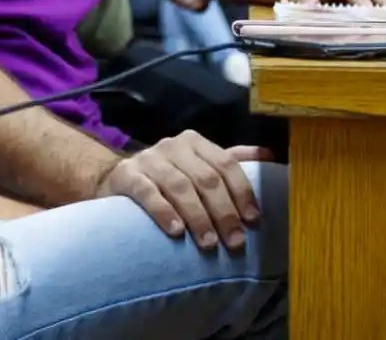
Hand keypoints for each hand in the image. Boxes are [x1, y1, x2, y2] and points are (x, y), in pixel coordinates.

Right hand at [96, 131, 270, 249]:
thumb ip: (230, 160)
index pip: (225, 163)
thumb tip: (269, 155)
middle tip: (234, 241)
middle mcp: (172, 145)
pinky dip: (163, 212)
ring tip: (208, 243)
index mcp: (195, 142)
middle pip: (205, 178)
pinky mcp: (126, 175)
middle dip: (223, 212)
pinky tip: (176, 232)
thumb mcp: (198, 165)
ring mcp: (148, 159)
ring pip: (179, 186)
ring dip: (197, 217)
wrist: (116, 179)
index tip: (253, 220)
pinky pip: (147, 192)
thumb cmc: (167, 176)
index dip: (242, 192)